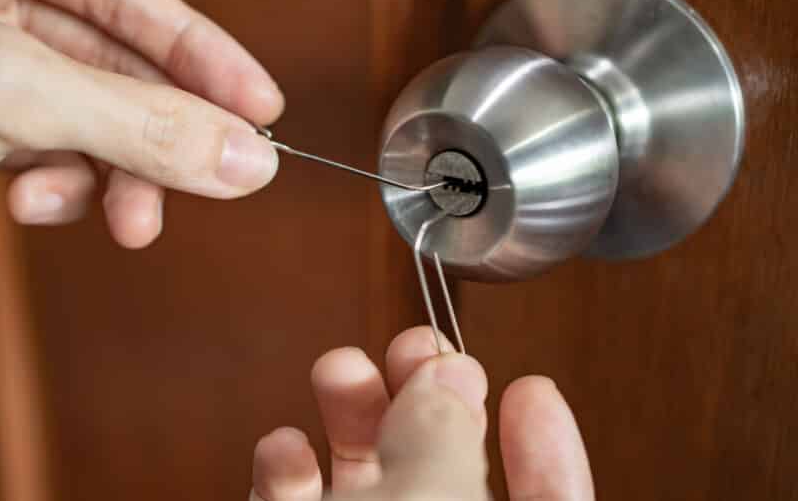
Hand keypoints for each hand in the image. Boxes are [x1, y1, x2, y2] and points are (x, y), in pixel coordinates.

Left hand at [0, 0, 282, 265]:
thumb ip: (133, 122)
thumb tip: (243, 155)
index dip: (202, 54)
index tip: (260, 108)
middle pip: (109, 57)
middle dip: (151, 132)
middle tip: (205, 184)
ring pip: (80, 109)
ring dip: (105, 168)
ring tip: (113, 217)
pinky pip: (40, 142)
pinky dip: (55, 181)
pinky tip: (33, 203)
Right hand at [250, 327, 593, 499]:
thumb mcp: (429, 498)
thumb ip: (443, 437)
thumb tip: (447, 375)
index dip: (547, 449)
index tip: (532, 390)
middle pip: (444, 473)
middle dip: (424, 401)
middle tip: (410, 348)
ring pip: (367, 483)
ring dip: (348, 418)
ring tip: (339, 372)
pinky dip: (286, 474)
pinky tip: (285, 449)